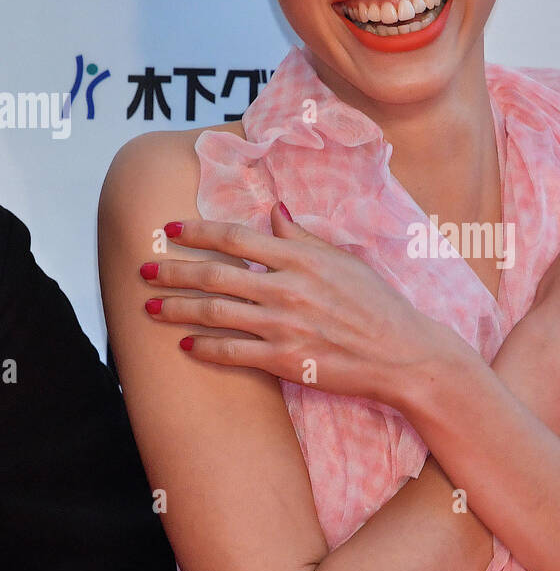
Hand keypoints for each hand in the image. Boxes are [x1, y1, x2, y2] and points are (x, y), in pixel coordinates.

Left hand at [140, 203, 441, 403]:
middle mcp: (288, 288)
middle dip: (173, 270)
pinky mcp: (287, 360)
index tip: (168, 229)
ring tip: (150, 308)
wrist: (403, 353)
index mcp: (301, 258)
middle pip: (215, 274)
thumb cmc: (378, 305)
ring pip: (216, 312)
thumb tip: (274, 210)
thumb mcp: (344, 260)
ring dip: (177, 309)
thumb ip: (303, 237)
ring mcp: (285, 325)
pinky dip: (205, 349)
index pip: (236, 237)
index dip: (197, 231)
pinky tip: (186, 346)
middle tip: (144, 269)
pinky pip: (233, 353)